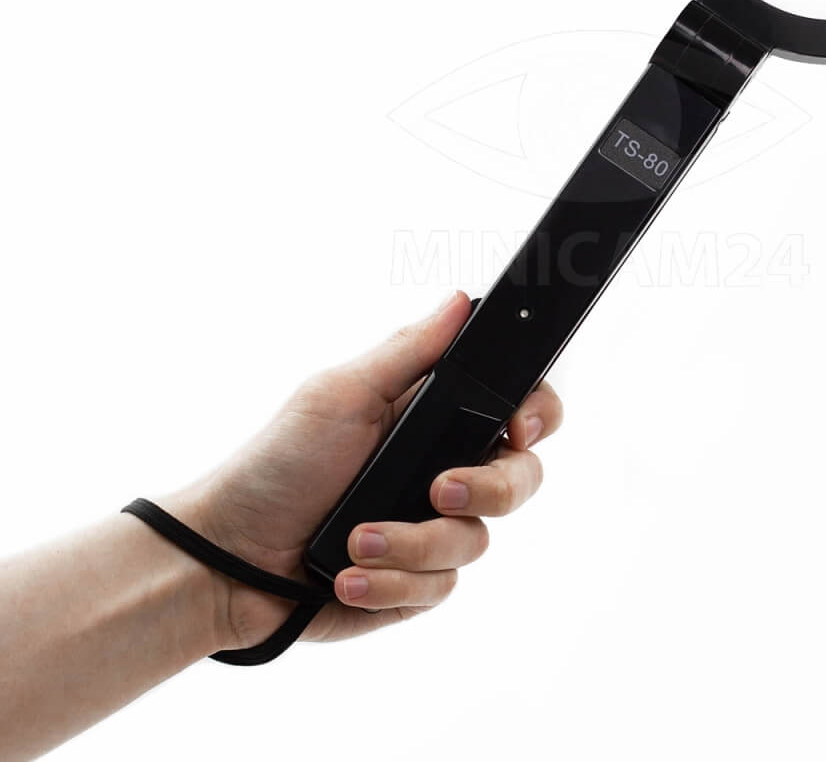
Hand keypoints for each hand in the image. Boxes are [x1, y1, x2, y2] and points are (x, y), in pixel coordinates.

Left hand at [164, 292, 562, 650]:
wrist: (227, 559)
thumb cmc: (277, 464)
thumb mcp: (341, 394)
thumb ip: (409, 350)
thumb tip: (461, 299)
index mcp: (436, 417)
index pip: (520, 409)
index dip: (536, 416)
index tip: (516, 427)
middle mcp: (445, 471)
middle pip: (522, 479)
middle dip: (490, 489)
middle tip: (439, 488)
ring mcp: (432, 530)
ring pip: (476, 541)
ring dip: (412, 542)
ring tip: (357, 539)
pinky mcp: (415, 584)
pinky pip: (439, 588)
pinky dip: (390, 581)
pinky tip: (347, 576)